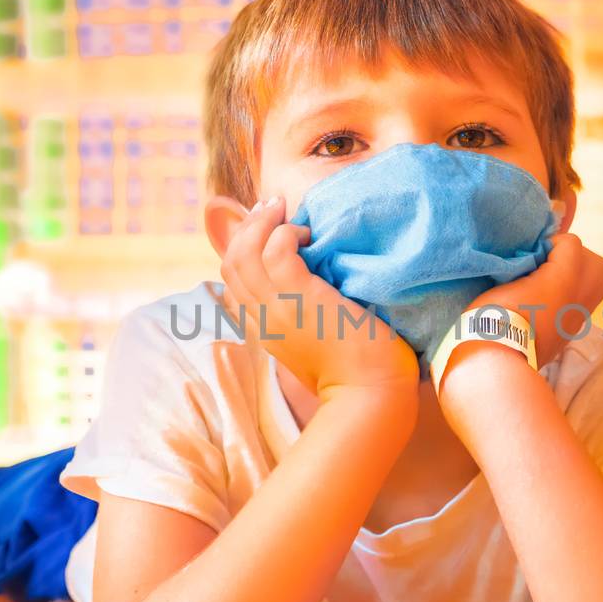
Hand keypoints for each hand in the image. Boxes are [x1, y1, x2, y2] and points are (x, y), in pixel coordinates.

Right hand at [219, 196, 418, 398]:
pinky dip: (286, 233)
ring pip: (244, 252)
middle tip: (273, 207)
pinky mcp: (299, 298)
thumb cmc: (357, 370)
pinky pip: (275, 251)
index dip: (243, 247)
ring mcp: (276, 309)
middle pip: (231, 262)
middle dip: (248, 226)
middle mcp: (262, 318)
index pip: (232, 280)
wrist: (371, 394)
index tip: (266, 227)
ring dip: (263, 223)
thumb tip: (315, 283)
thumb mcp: (318, 338)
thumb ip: (305, 314)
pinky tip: (308, 234)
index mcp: (264, 328)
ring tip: (287, 212)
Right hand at [462, 233, 602, 369]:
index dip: (550, 244)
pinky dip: (573, 297)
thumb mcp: (507, 276)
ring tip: (552, 282)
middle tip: (549, 264)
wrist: (500, 356)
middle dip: (576, 258)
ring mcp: (580, 315)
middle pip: (596, 263)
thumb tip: (539, 255)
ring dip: (578, 277)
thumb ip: (529, 259)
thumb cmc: (498, 312)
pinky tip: (550, 301)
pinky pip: (585, 303)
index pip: (572, 242)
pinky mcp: (574, 331)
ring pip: (596, 284)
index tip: (532, 255)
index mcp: (565, 277)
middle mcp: (581, 294)